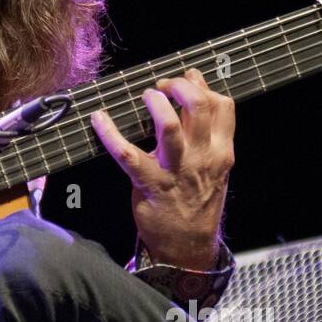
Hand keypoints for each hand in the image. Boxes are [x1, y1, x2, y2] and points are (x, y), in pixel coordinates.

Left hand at [90, 67, 234, 269]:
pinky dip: (109, 133)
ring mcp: (176, 171)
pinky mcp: (150, 184)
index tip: (186, 77)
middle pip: (198, 106)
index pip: (222, 105)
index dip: (201, 84)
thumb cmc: (196, 199)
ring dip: (154, 102)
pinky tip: (99, 119)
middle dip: (178, 86)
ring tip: (145, 96)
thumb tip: (195, 92)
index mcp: (221, 151)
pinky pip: (126, 154)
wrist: (189, 245)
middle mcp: (202, 158)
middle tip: (161, 86)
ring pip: (167, 125)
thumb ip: (209, 134)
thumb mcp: (215, 167)